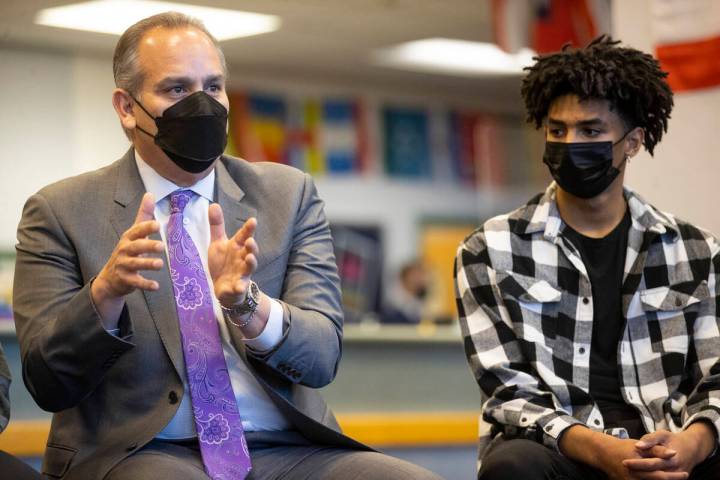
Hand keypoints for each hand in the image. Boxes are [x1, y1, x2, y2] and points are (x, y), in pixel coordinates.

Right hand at [93, 192, 163, 299]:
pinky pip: (136, 282)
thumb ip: (143, 216)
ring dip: (147, 264)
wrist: (111, 278)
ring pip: (136, 264)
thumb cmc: (128, 251)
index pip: (136, 230)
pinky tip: (156, 286)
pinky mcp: (125, 279)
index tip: (157, 224)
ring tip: (160, 264)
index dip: (146, 227)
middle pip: (136, 247)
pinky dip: (145, 284)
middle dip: (148, 246)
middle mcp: (124, 250)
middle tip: (161, 246)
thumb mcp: (134, 233)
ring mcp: (124, 265)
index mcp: (128, 238)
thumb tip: (150, 193)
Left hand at [207, 204, 257, 307]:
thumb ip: (217, 225)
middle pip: (250, 251)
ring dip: (251, 263)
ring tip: (250, 258)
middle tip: (250, 241)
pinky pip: (240, 287)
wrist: (223, 287)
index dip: (249, 229)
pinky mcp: (238, 286)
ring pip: (249, 267)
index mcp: (237, 246)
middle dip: (252, 246)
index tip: (253, 221)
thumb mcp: (218, 243)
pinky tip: (239, 286)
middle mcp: (242, 258)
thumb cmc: (223, 263)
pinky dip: (240, 287)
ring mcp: (242, 273)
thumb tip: (213, 204)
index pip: (244, 235)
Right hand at [560, 425, 679, 479]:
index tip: (685, 473)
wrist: (604, 454)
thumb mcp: (639, 446)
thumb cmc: (623, 447)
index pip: (661, 475)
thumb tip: (674, 453)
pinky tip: (659, 479)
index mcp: (639, 465)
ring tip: (673, 479)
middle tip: (684, 476)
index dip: (675, 476)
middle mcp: (635, 476)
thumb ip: (656, 450)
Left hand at [623, 425, 715, 478]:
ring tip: (629, 472)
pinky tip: (639, 476)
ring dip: (643, 478)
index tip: (625, 461)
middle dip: (638, 473)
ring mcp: (676, 477)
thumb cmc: (674, 440)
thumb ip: (650, 439)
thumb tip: (638, 445)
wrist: (692, 449)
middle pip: (653, 476)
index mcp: (671, 459)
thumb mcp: (663, 434)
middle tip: (624, 467)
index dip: (637, 464)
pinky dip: (651, 479)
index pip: (651, 464)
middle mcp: (674, 471)